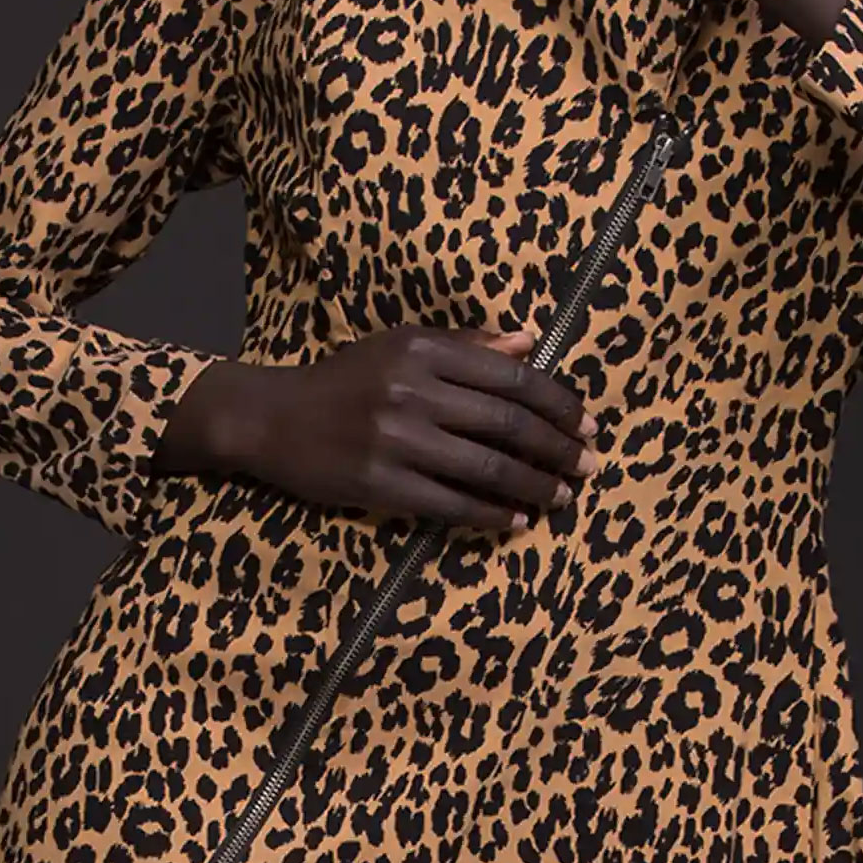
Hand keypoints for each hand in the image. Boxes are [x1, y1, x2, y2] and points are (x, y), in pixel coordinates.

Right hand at [152, 327, 586, 531]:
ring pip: (487, 468)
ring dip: (535, 487)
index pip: (511, 377)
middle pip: (507, 424)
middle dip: (558, 449)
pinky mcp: (381, 484)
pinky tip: (517, 521)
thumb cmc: (344, 380)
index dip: (558, 404)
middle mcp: (413, 391)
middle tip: (589, 467)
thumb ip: (466, 344)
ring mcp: (396, 441)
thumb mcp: (400, 345)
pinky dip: (491, 515)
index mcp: (423, 351)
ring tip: (561, 497)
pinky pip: (452, 504)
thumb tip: (530, 342)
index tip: (587, 424)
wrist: (273, 418)